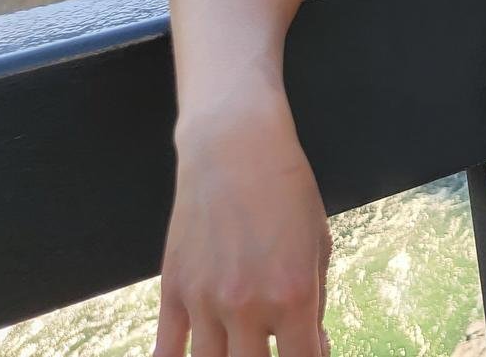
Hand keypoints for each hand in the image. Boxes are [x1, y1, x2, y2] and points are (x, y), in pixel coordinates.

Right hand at [155, 104, 332, 356]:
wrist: (234, 150)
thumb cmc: (287, 192)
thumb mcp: (318, 245)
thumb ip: (315, 303)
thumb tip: (311, 346)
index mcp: (293, 295)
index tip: (309, 355)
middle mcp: (247, 306)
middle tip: (272, 348)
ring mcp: (205, 302)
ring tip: (240, 350)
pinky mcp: (173, 291)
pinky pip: (166, 351)